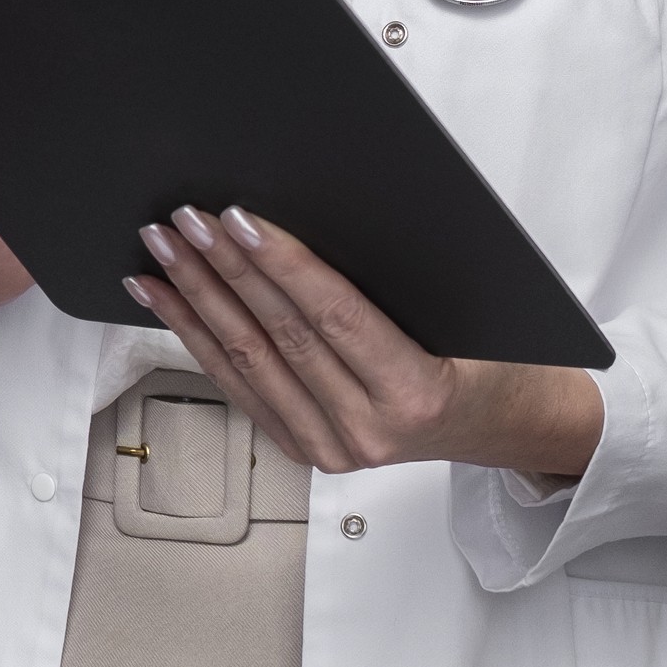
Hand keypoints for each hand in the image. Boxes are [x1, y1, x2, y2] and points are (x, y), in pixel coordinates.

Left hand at [128, 206, 602, 478]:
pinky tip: (169, 302)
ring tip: (162, 253)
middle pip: (279, 335)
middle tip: (185, 220)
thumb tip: (314, 216)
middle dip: (223, 270)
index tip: (238, 219)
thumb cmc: (495, 358)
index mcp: (415, 394)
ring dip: (196, 300)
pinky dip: (198, 338)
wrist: (504, 425)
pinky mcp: (305, 449)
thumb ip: (394, 281)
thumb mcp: (468, 313)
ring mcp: (331, 447)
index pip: (333, 316)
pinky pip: (241, 386)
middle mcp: (368, 431)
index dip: (280, 264)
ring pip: (248, 362)